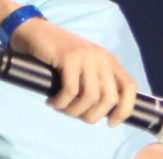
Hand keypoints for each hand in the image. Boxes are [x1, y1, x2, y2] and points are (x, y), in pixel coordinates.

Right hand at [8, 19, 137, 126]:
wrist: (33, 32)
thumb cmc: (55, 56)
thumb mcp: (81, 68)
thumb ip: (93, 83)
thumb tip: (99, 113)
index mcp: (108, 60)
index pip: (129, 88)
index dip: (123, 110)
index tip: (110, 123)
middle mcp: (102, 57)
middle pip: (109, 99)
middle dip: (92, 116)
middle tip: (75, 115)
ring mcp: (87, 56)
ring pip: (91, 97)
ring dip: (74, 111)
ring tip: (61, 108)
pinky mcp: (70, 57)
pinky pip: (71, 91)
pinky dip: (61, 102)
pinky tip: (52, 102)